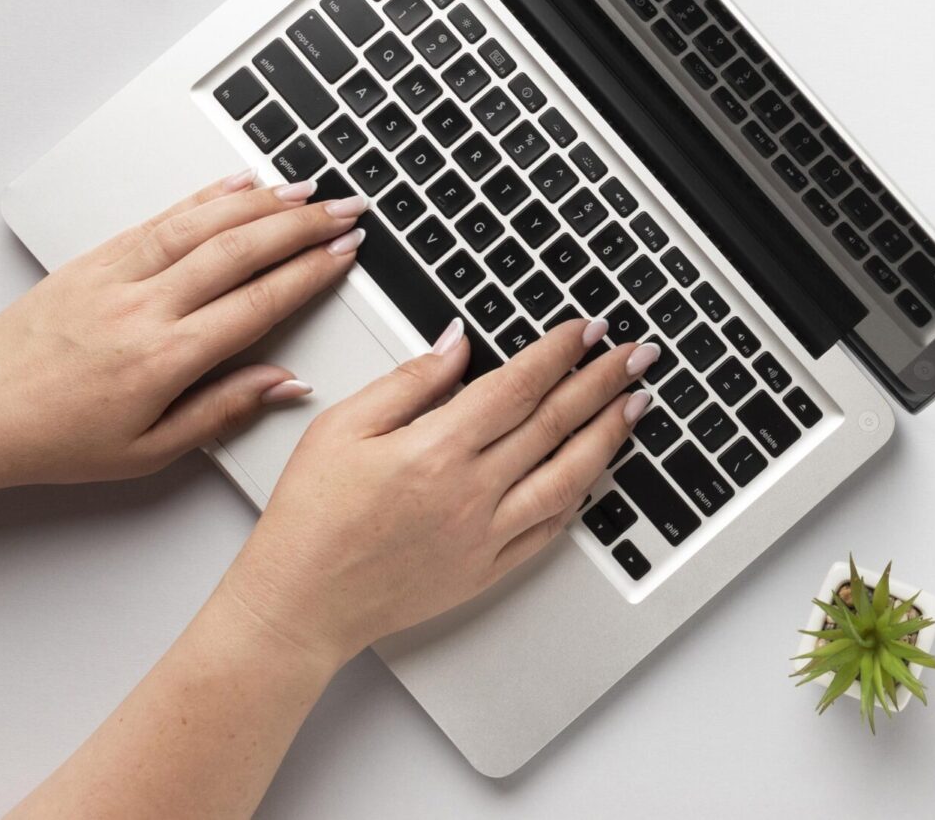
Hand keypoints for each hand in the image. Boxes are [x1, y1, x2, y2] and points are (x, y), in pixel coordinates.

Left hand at [0, 171, 367, 516]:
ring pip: (203, 224)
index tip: (345, 254)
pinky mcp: (95, 258)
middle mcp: (144, 308)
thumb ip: (224, 412)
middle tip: (347, 211)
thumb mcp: (149, 451)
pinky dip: (206, 196)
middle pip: (240, 251)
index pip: (258, 303)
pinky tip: (239, 183)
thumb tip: (286, 383)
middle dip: (303, 226)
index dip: (310, 273)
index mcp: (164, 359)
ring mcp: (117, 275)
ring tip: (307, 190)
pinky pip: (161, 217)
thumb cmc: (56, 438)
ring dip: (263, 202)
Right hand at [216, 316, 658, 665]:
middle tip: (637, 356)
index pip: (519, 385)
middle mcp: (471, 492)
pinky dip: (577, 496)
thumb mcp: (341, 427)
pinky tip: (594, 473)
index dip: (561, 352)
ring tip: (635, 406)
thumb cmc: (309, 518)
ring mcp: (485, 535)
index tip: (589, 329)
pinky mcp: (486, 570)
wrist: (298, 605)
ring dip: (608, 436)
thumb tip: (459, 343)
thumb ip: (409, 380)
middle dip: (604, 382)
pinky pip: (548, 528)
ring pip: (567, 476)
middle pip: (555, 424)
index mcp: (436, 449)